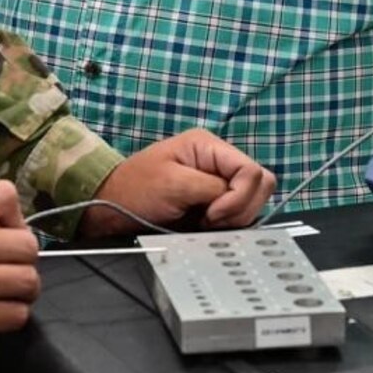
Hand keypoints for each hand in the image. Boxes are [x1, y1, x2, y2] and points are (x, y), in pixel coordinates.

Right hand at [0, 180, 39, 367]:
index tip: (6, 230)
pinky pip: (15, 315)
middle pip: (27, 243)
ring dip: (22, 289)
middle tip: (10, 266)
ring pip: (28, 281)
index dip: (15, 215)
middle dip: (24, 257)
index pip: (5, 194)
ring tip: (8, 291)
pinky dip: (11, 315)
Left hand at [79, 129, 275, 237]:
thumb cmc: (134, 190)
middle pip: (260, 184)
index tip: (212, 214)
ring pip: (252, 200)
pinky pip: (237, 213)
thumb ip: (212, 188)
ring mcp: (217, 182)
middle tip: (211, 220)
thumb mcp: (173, 184)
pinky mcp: (213, 202)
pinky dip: (228, 224)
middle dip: (241, 207)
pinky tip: (206, 226)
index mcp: (208, 146)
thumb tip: (236, 199)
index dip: (239, 197)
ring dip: (234, 217)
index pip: (251, 170)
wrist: (112, 209)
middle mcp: (217, 161)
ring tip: (205, 222)